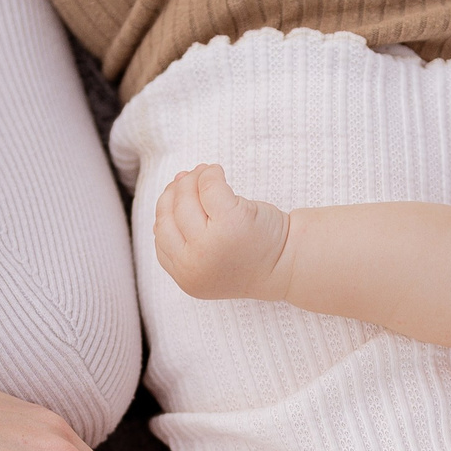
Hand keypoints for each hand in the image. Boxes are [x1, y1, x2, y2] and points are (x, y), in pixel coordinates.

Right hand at [154, 165, 294, 300]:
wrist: (289, 264)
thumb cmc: (250, 257)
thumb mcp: (209, 258)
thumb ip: (186, 237)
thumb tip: (172, 189)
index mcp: (186, 278)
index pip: (161, 235)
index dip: (166, 210)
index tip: (177, 194)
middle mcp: (193, 264)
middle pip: (169, 214)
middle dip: (177, 191)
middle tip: (191, 179)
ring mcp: (210, 244)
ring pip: (185, 198)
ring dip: (194, 179)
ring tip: (207, 174)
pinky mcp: (231, 221)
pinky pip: (209, 185)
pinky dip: (210, 173)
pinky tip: (218, 172)